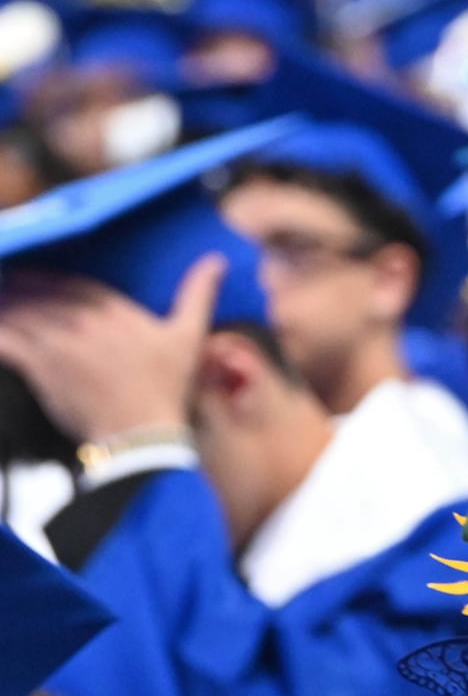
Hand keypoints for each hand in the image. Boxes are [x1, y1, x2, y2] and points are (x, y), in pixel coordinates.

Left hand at [0, 256, 222, 446]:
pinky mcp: (40, 366)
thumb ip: (198, 294)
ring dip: (2, 306)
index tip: (29, 275)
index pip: (67, 283)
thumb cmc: (168, 389)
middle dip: (16, 287)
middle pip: (35, 293)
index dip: (43, 278)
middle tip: (5, 285)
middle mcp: (81, 319)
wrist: (144, 434)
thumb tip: (217, 260)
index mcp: (113, 309)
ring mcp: (58, 342)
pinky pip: (4, 340)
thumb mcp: (189, 337)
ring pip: (15, 312)